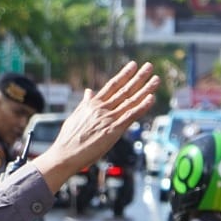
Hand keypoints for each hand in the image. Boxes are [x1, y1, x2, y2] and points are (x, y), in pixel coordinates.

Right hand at [32, 62, 159, 191]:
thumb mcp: (75, 116)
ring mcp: (108, 119)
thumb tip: (89, 91)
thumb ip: (85, 103)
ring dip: (145, 90)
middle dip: (138, 78)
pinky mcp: (113, 130)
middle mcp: (102, 108)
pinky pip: (130, 116)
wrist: (64, 154)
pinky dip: (141, 107)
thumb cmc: (68, 139)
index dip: (124, 75)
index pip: (112, 85)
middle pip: (124, 90)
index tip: (132, 65)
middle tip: (149, 67)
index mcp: (92, 104)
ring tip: (155, 79)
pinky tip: (151, 99)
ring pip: (130, 101)